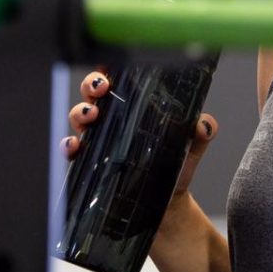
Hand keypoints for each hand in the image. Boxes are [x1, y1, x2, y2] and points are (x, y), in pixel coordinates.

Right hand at [62, 70, 218, 198]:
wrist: (166, 207)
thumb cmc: (174, 170)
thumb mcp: (190, 149)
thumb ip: (200, 134)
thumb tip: (204, 124)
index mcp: (135, 109)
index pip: (119, 81)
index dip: (110, 68)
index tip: (111, 64)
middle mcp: (113, 121)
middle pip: (93, 93)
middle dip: (92, 84)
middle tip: (102, 87)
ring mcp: (99, 142)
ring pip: (79, 117)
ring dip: (80, 111)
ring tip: (91, 114)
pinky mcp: (90, 165)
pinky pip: (71, 151)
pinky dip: (68, 145)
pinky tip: (75, 146)